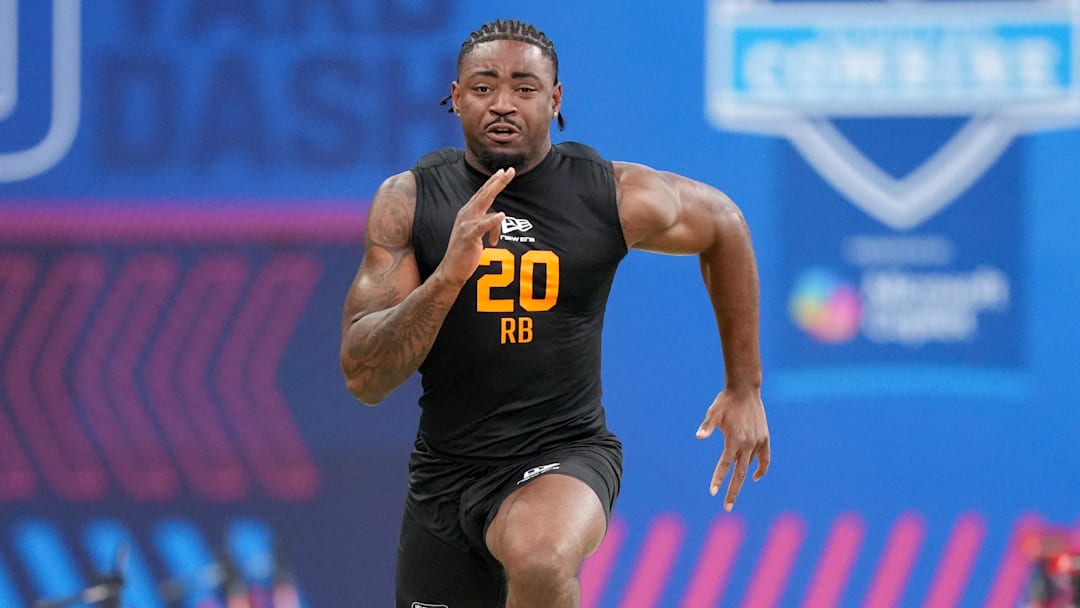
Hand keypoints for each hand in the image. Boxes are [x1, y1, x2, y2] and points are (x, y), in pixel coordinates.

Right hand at [436, 168, 514, 284]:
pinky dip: (493, 220)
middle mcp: (466, 214)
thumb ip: (486, 222)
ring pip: (486, 209)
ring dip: (497, 222)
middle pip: (485, 194)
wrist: (451, 269)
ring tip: (501, 222)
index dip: (493, 181)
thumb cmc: (465, 252)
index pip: (483, 193)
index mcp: (468, 212)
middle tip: (510, 170)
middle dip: (498, 181)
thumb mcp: (477, 232)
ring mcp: (466, 224)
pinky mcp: (469, 236)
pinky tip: (502, 215)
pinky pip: (483, 225)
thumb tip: (499, 218)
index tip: (504, 171)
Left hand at [696, 388, 769, 511]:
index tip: (713, 492)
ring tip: (734, 492)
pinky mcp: (764, 438)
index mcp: (734, 440)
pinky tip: (755, 476)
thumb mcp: (714, 412)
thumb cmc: (726, 401)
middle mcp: (748, 444)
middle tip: (727, 507)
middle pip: (740, 474)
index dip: (718, 479)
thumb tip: (698, 436)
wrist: (746, 390)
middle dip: (732, 492)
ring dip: (743, 481)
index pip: (725, 465)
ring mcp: (758, 442)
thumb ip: (707, 426)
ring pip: (751, 467)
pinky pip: (765, 459)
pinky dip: (761, 468)